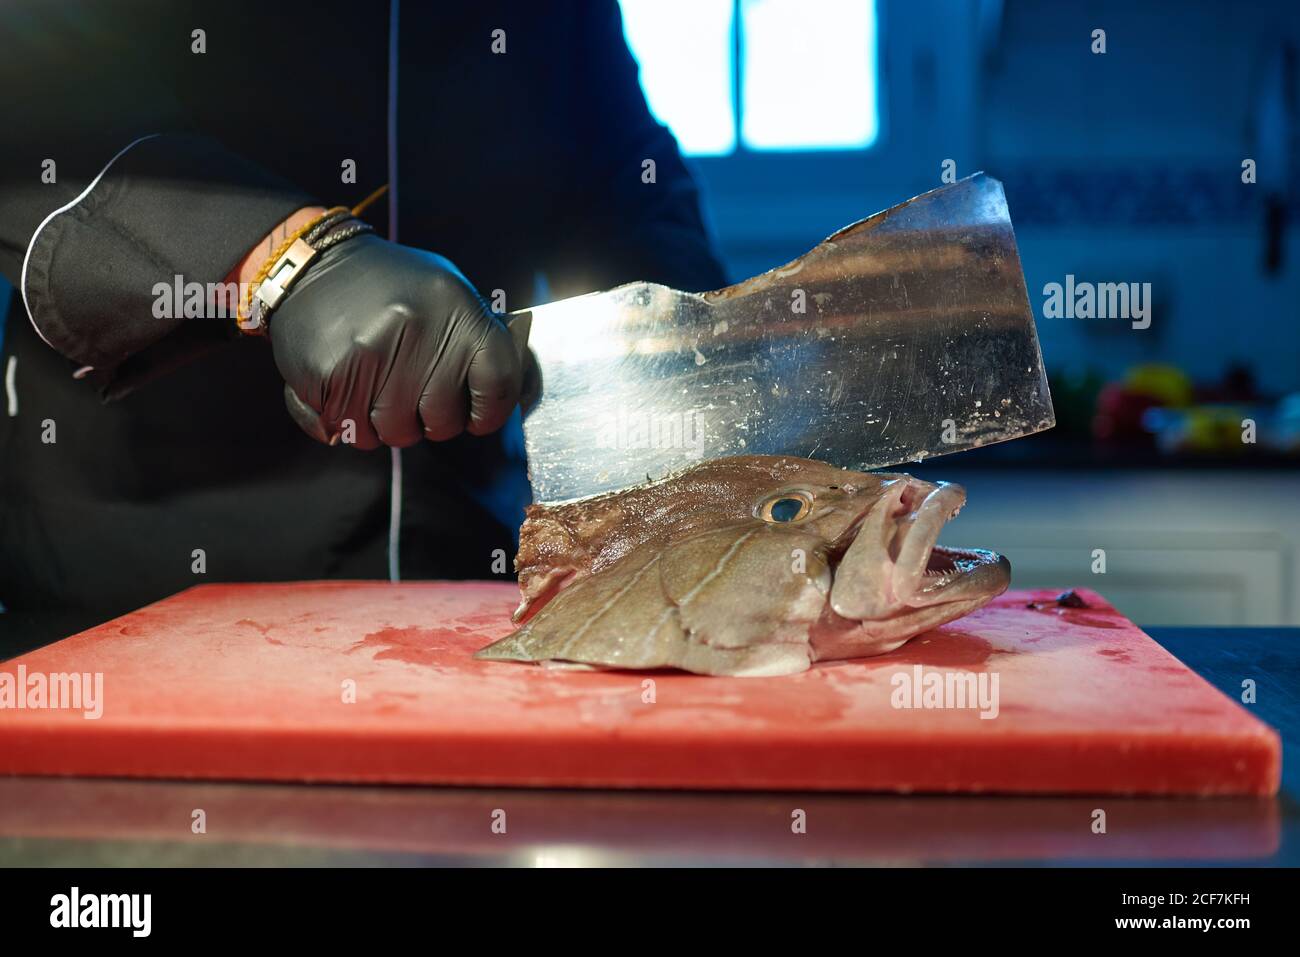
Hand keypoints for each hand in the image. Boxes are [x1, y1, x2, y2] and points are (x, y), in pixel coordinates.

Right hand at [267, 234, 521, 448]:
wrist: (314, 264)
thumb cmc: (393, 287)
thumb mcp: (449, 294)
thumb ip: (481, 339)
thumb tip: (515, 396)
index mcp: (457, 309)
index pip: (499, 385)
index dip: (490, 411)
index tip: (476, 415)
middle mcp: (417, 329)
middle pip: (444, 421)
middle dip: (430, 420)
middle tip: (413, 393)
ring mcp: (370, 352)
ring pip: (396, 434)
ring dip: (387, 425)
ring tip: (377, 389)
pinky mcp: (329, 373)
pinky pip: (350, 432)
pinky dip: (349, 424)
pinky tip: (347, 391)